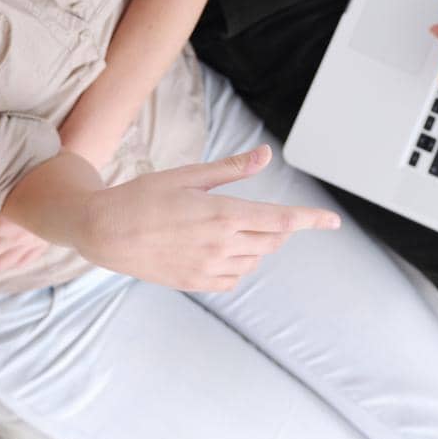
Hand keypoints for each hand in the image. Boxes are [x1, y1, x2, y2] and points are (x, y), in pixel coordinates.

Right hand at [71, 145, 340, 290]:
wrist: (104, 232)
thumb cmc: (143, 196)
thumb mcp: (188, 175)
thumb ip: (231, 169)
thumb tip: (265, 155)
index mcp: (222, 214)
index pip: (281, 219)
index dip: (311, 220)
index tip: (333, 221)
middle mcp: (221, 245)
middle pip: (272, 240)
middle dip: (279, 226)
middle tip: (266, 212)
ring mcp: (209, 268)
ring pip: (256, 259)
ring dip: (259, 243)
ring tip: (232, 225)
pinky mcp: (197, 283)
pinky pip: (235, 277)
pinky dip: (241, 263)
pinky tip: (224, 248)